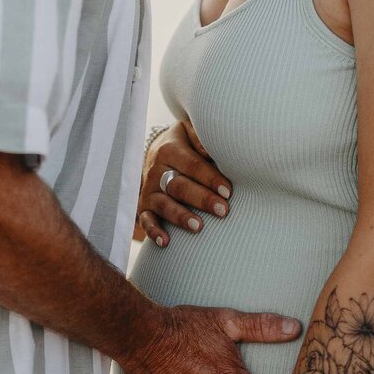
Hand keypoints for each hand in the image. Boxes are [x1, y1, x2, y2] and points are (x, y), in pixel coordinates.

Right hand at [136, 119, 231, 246]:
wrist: (158, 150)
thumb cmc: (185, 144)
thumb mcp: (191, 132)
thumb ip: (203, 138)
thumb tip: (219, 147)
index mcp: (170, 150)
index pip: (192, 165)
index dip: (210, 178)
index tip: (228, 191)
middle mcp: (157, 170)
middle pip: (179, 186)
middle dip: (202, 199)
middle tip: (222, 210)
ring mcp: (149, 190)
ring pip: (164, 205)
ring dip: (181, 217)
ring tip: (199, 226)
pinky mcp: (145, 206)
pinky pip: (146, 220)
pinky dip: (153, 232)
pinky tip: (165, 242)